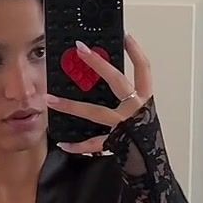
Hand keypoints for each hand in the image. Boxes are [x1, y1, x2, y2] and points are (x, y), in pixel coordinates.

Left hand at [46, 32, 153, 157]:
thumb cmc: (145, 140)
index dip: (135, 52)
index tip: (124, 35)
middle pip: (117, 80)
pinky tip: (62, 143)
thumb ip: (126, 101)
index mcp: (145, 100)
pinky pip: (92, 143)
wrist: (153, 167)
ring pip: (95, 112)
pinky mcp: (116, 143)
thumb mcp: (140, 115)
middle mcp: (137, 109)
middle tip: (80, 49)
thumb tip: (103, 82)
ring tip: (49, 99)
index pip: (144, 69)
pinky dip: (77, 145)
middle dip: (98, 63)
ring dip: (70, 105)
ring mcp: (125, 125)